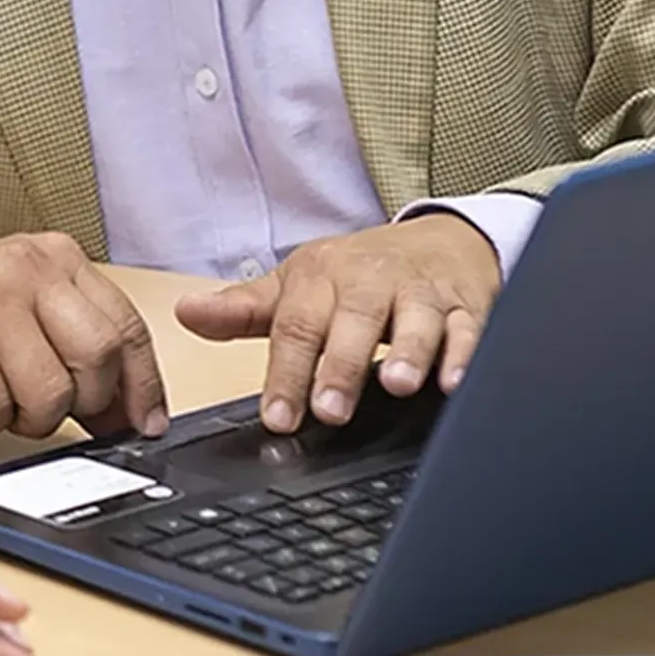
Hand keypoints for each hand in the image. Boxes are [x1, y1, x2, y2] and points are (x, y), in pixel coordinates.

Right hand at [0, 233, 170, 439]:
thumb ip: (76, 342)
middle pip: (96, 357)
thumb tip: (128, 411)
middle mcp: (26, 271)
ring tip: (5, 400)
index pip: (125, 326)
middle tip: (56, 410)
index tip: (142, 422)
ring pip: (49, 392)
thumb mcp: (24, 304)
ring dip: (31, 419)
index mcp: (57, 258)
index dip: (142, 385)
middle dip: (85, 404)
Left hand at [174, 214, 501, 432]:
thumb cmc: (359, 275)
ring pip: (417, 319)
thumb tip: (185, 313)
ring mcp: (421, 292)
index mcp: (322, 278)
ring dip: (409, 351)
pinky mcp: (466, 305)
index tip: (279, 415)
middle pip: (355, 321)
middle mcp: (372, 281)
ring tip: (398, 385)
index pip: (298, 325)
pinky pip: (469, 327)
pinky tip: (456, 381)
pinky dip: (465, 352)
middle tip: (330, 410)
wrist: (440, 239)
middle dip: (342, 365)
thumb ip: (244, 310)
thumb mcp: (297, 287)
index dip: (286, 372)